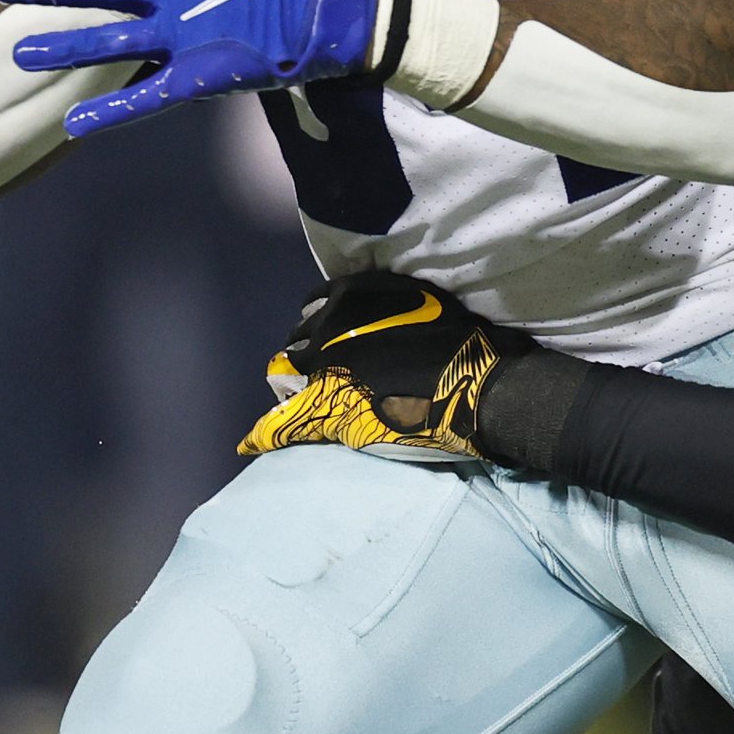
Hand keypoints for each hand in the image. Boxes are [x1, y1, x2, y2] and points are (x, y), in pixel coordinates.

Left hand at [239, 271, 539, 461]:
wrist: (477, 385)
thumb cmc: (460, 339)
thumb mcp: (421, 301)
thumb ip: (387, 303)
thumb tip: (373, 314)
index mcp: (352, 294)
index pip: (315, 304)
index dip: (323, 323)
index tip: (331, 336)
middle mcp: (328, 324)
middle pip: (299, 338)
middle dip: (308, 352)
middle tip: (325, 373)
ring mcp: (324, 367)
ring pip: (287, 373)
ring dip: (294, 384)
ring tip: (306, 402)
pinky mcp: (328, 409)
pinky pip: (285, 420)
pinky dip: (269, 430)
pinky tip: (255, 440)